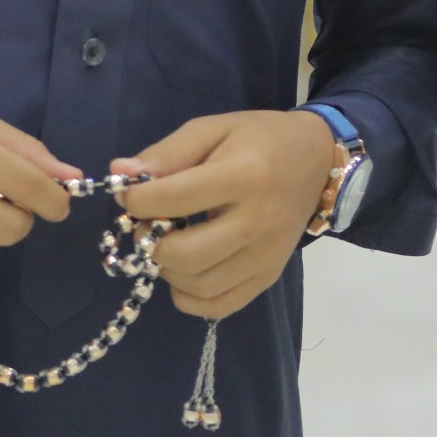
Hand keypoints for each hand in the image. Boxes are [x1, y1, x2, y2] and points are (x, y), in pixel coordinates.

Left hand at [110, 111, 337, 319]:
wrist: (316, 159)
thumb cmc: (259, 139)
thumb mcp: (213, 129)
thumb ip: (167, 153)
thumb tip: (120, 174)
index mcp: (244, 174)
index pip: (175, 198)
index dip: (137, 200)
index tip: (129, 195)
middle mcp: (259, 221)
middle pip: (185, 254)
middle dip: (150, 242)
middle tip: (147, 225)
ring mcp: (267, 254)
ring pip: (200, 285)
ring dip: (167, 270)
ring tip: (167, 244)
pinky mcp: (269, 275)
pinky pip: (220, 306)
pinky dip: (190, 298)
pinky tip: (184, 273)